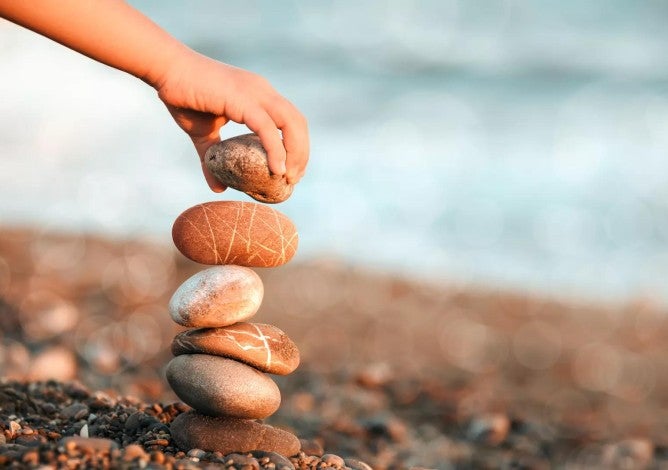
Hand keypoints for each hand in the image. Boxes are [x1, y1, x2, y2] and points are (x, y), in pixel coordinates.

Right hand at [156, 52, 308, 191]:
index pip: (291, 120)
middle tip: (293, 180)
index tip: (292, 171)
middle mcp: (262, 91)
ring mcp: (255, 92)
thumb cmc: (183, 97)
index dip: (297, 146)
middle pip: (298, 123)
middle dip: (302, 153)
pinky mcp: (242, 99)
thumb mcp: (202, 134)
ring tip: (288, 178)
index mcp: (259, 95)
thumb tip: (217, 189)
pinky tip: (277, 170)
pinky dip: (276, 149)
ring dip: (296, 153)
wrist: (165, 70)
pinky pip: (267, 127)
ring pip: (290, 124)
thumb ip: (212, 159)